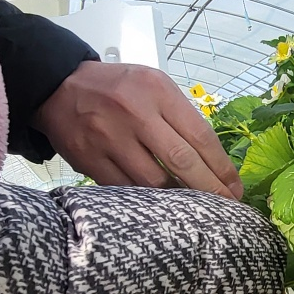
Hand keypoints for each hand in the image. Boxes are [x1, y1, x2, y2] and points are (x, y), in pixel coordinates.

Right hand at [35, 61, 243, 198]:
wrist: (58, 86)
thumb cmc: (116, 88)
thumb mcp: (153, 85)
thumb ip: (180, 115)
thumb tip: (212, 160)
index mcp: (157, 90)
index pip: (200, 135)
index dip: (222, 167)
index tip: (235, 187)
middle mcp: (135, 113)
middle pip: (182, 162)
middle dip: (209, 189)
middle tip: (226, 207)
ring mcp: (110, 138)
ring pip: (153, 183)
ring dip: (178, 200)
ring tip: (195, 209)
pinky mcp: (89, 160)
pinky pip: (125, 190)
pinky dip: (146, 202)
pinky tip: (161, 207)